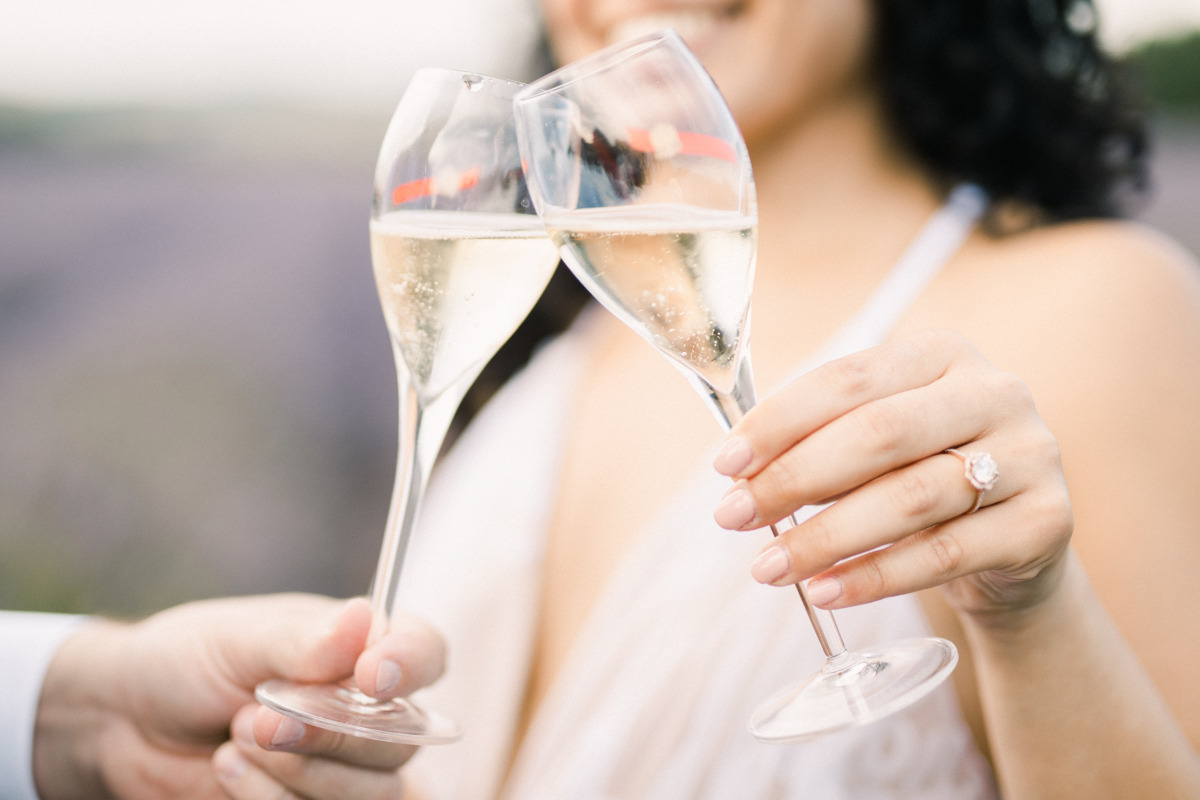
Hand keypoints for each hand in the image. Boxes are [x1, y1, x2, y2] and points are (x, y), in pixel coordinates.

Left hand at [34, 594, 444, 799]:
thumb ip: (300, 640)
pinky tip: (229, 773)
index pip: (426, 653)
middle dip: (328, 732)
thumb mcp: (236, 639)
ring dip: (296, 773)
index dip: (411, 665)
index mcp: (363, 650)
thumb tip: (363, 618)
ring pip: (370, 794)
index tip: (371, 677)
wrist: (124, 724)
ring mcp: (344, 769)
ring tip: (235, 739)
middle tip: (254, 716)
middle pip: (399, 740)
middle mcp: (369, 711)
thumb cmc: (186, 662)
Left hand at [711, 330, 1073, 618]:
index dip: (780, 421)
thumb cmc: (924, 476)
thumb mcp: (881, 443)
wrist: (1016, 542)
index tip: (725, 463)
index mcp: (943, 354)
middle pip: (879, 434)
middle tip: (733, 516)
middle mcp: (995, 392)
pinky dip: (874, 577)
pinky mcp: (1047, 521)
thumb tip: (737, 474)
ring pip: (911, 498)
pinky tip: (823, 591)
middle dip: (794, 478)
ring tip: (767, 567)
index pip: (848, 379)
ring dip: (825, 537)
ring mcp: (1030, 455)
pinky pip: (944, 554)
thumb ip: (821, 441)